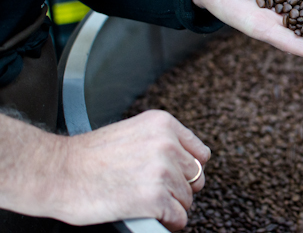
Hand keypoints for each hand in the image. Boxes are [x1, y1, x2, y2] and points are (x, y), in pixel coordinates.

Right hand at [53, 110, 209, 230]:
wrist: (57, 171)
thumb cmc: (88, 155)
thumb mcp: (134, 132)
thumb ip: (162, 141)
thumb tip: (185, 162)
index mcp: (164, 124)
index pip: (200, 153)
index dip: (189, 169)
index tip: (178, 177)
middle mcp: (168, 144)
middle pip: (196, 177)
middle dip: (181, 188)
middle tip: (158, 191)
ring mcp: (163, 171)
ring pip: (187, 199)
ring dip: (171, 205)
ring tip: (147, 202)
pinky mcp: (155, 198)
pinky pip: (179, 217)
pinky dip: (168, 222)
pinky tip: (152, 216)